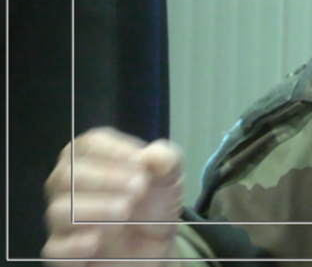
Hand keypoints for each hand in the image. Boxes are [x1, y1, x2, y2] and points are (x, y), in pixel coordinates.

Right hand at [42, 127, 183, 265]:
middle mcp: (69, 187)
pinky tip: (97, 241)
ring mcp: (64, 221)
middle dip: (104, 179)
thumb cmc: (153, 202)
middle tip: (139, 187)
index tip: (140, 161)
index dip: (113, 150)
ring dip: (94, 209)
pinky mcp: (64, 252)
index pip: (88, 145)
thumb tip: (153, 154)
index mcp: (92, 159)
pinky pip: (55, 249)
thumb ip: (167, 160)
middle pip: (67, 176)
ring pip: (59, 211)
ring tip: (126, 210)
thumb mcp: (170, 178)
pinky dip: (73, 245)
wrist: (156, 243)